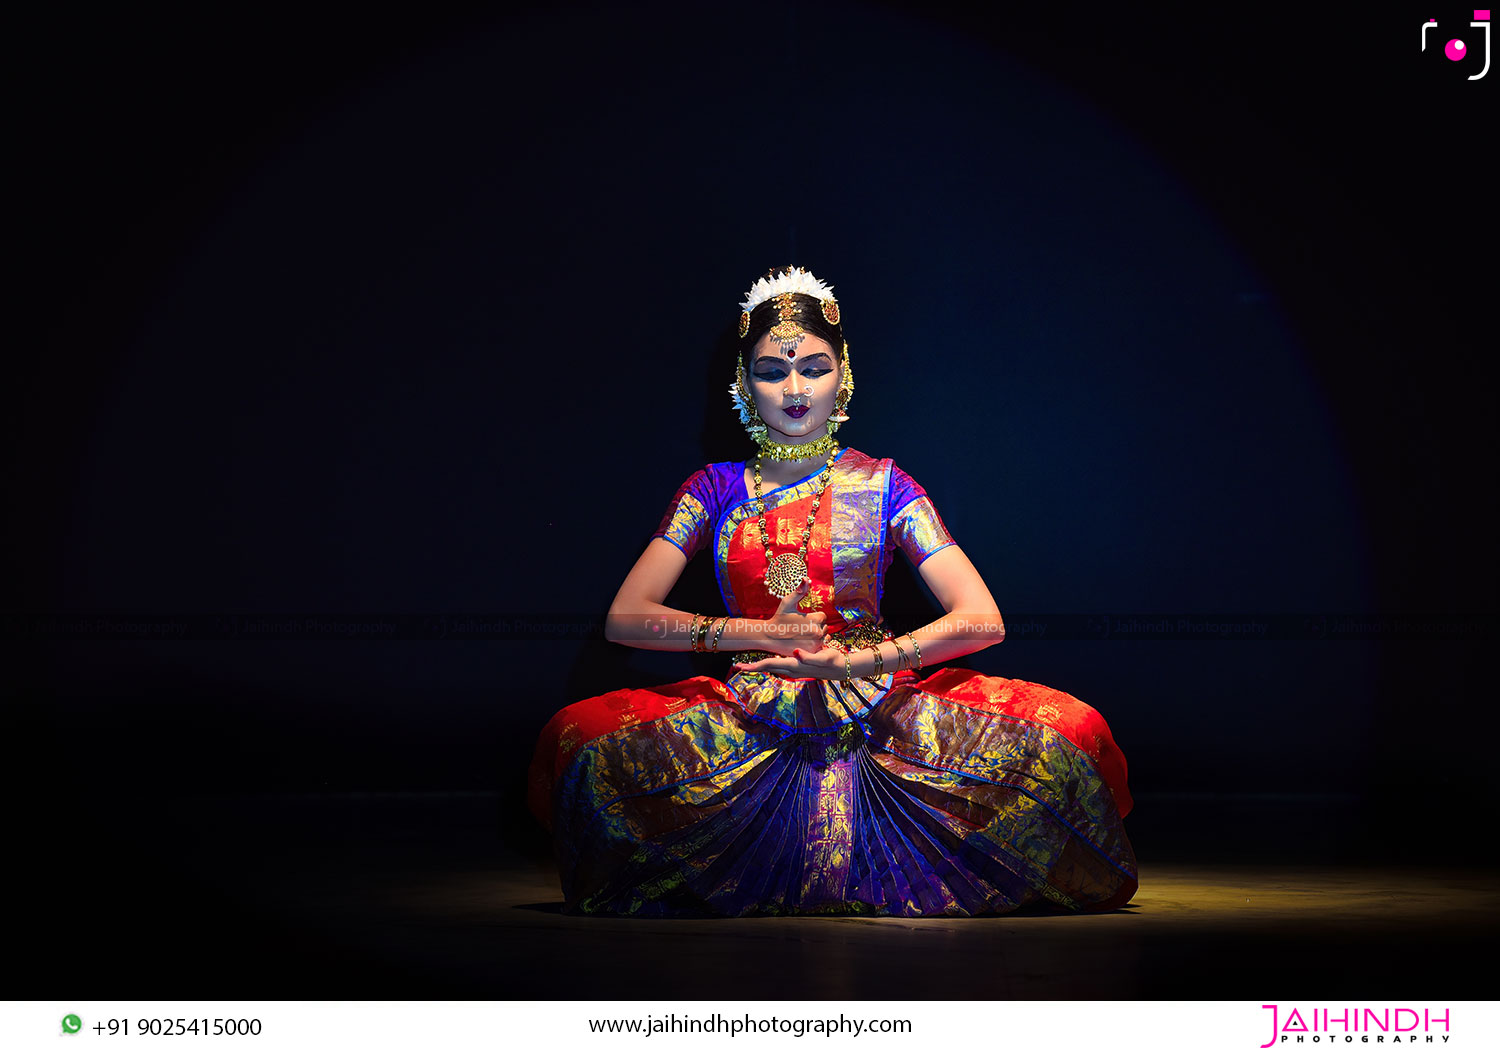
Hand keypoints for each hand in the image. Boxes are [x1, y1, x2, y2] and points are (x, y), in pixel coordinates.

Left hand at [731, 643, 846, 680]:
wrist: (841, 668)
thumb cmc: (833, 661)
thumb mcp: (822, 657)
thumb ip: (808, 657)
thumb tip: (795, 654)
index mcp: (794, 665)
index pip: (771, 665)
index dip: (756, 665)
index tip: (743, 667)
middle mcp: (791, 669)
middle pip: (768, 668)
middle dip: (753, 667)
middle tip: (738, 666)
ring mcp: (794, 669)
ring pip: (772, 668)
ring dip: (760, 667)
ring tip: (747, 665)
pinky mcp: (797, 667)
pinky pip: (779, 666)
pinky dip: (769, 665)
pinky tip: (766, 662)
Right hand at [751, 578, 827, 657]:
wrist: (769, 637)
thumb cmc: (779, 618)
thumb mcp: (788, 602)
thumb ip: (800, 591)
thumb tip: (807, 578)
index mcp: (815, 619)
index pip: (822, 616)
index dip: (813, 617)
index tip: (803, 619)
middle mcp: (818, 632)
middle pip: (824, 627)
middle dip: (815, 627)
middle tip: (801, 628)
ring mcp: (815, 644)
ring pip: (822, 638)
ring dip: (815, 636)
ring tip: (802, 635)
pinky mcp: (811, 653)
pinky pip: (819, 647)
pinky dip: (813, 645)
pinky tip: (803, 642)